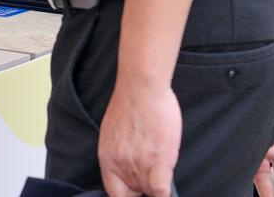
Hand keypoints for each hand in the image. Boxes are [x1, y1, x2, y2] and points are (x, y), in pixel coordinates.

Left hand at [98, 79, 180, 196]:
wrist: (141, 86)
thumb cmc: (131, 104)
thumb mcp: (114, 134)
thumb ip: (120, 154)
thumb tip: (130, 168)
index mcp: (106, 158)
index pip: (113, 193)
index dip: (127, 195)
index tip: (136, 192)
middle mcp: (120, 164)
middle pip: (134, 192)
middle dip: (143, 187)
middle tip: (151, 174)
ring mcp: (138, 164)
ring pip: (150, 191)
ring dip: (157, 183)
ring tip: (160, 163)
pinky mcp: (158, 161)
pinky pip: (161, 191)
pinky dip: (165, 192)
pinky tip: (167, 184)